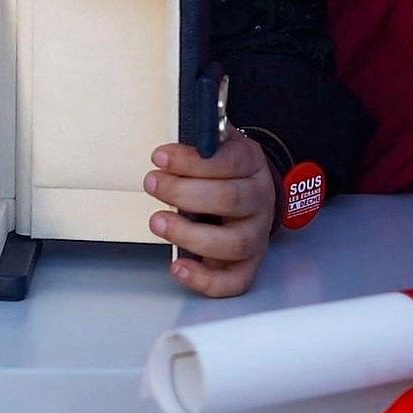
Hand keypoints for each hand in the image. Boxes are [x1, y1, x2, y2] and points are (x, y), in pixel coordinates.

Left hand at [145, 132, 276, 296]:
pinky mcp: (249, 264)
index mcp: (252, 165)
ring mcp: (257, 235)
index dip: (192, 161)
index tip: (159, 157)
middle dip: (183, 192)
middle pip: (229, 199)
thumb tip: (180, 131)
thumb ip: (201, 140)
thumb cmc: (224, 168)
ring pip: (233, 243)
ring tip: (157, 222)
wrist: (252, 191)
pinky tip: (178, 267)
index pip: (229, 161)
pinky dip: (206, 280)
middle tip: (152, 184)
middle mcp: (260, 200)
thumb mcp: (216, 144)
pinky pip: (235, 281)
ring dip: (190, 234)